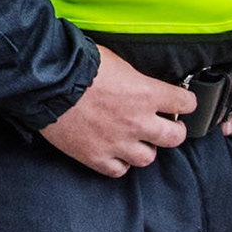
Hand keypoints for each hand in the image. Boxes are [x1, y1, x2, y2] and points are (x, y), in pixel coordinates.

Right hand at [40, 46, 195, 177]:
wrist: (45, 81)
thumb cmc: (76, 65)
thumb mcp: (116, 61)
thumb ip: (136, 78)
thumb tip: (143, 84)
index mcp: (146, 93)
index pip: (186, 103)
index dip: (184, 101)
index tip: (180, 102)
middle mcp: (138, 122)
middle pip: (174, 137)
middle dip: (172, 130)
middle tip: (164, 125)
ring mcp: (117, 143)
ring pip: (148, 158)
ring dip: (144, 148)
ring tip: (134, 139)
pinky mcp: (96, 156)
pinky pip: (119, 170)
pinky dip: (119, 162)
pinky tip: (114, 151)